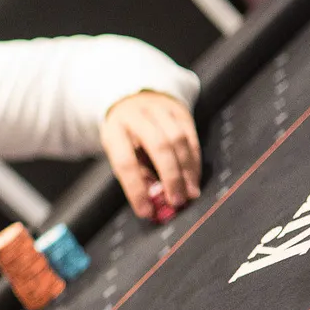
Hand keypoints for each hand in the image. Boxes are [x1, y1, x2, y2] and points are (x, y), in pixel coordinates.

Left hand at [100, 91, 200, 217]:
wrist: (134, 98)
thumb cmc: (124, 134)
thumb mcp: (118, 151)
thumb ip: (135, 174)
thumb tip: (154, 202)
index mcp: (115, 130)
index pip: (125, 162)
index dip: (136, 189)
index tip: (145, 211)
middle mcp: (137, 116)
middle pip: (159, 147)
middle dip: (170, 177)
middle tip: (175, 201)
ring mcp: (161, 110)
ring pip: (180, 140)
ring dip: (187, 170)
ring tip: (189, 194)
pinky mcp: (180, 111)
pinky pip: (191, 137)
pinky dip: (194, 161)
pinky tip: (194, 179)